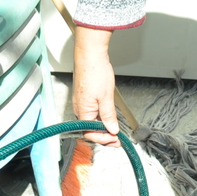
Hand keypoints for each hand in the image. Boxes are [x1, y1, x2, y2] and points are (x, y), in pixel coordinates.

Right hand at [73, 27, 120, 146]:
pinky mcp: (84, 98)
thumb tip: (112, 129)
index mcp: (83, 112)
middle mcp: (79, 109)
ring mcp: (81, 103)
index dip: (103, 139)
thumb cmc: (94, 72)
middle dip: (104, 136)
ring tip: (113, 130)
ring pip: (91, 122)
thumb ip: (108, 116)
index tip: (115, 140)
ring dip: (102, 128)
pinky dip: (100, 119)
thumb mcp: (106, 97)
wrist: (90, 55)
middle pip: (90, 130)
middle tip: (116, 139)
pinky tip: (107, 118)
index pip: (90, 134)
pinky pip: (91, 113)